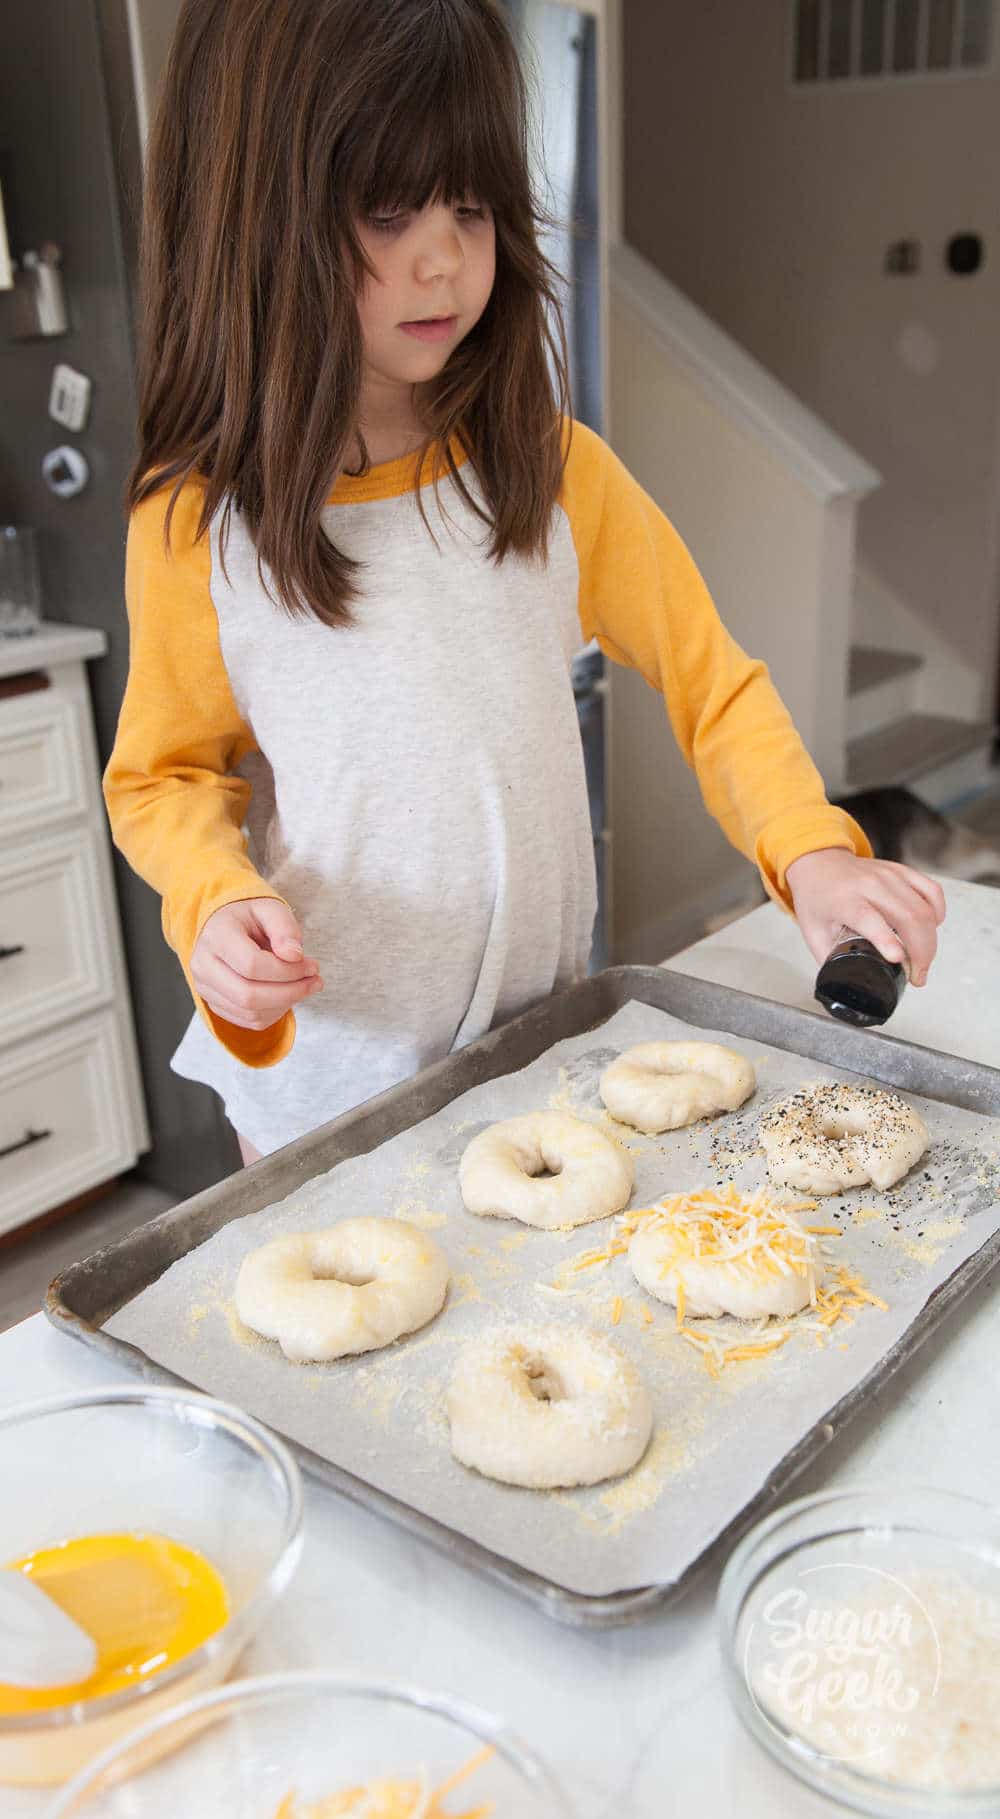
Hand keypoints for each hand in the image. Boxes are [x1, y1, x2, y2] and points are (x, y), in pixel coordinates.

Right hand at [190, 898, 322, 1029]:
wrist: (226, 927)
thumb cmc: (250, 917)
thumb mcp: (271, 909)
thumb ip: (285, 928)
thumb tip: (294, 956)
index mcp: (216, 936)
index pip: (252, 965)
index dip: (288, 971)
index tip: (312, 966)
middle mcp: (203, 965)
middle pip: (248, 995)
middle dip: (290, 992)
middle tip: (315, 981)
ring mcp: (205, 987)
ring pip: (250, 1012)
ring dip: (286, 1004)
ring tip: (305, 986)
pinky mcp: (214, 1003)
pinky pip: (248, 1020)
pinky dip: (275, 1012)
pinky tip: (287, 994)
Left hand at [784, 848, 945, 986]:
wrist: (819, 862)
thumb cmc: (816, 897)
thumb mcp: (813, 932)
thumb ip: (831, 959)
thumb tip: (846, 985)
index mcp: (844, 900)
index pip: (868, 918)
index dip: (886, 939)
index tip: (898, 959)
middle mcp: (869, 885)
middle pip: (907, 917)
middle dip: (921, 952)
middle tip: (918, 976)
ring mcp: (889, 876)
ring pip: (924, 908)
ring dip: (930, 941)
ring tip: (922, 962)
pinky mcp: (903, 872)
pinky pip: (932, 891)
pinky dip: (938, 913)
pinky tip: (931, 929)